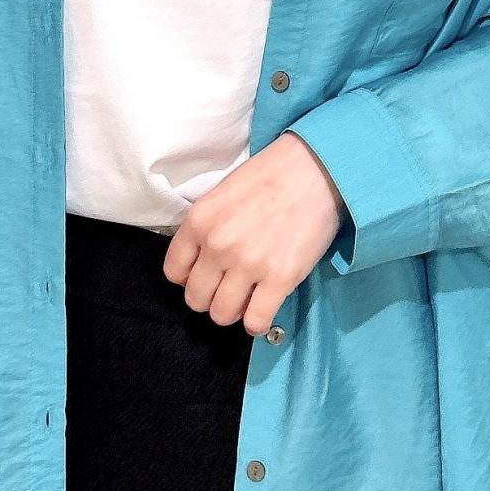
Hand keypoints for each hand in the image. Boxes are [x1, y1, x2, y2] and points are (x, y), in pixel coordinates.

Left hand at [161, 133, 346, 335]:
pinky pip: (256, 322)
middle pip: (196, 298)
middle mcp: (218, 246)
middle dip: (210, 297)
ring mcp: (248, 264)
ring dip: (233, 311)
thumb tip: (201, 262)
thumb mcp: (221, 193)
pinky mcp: (280, 278)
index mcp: (199, 221)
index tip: (206, 275)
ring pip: (222, 315)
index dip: (189, 278)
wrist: (315, 168)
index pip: (174, 272)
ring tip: (247, 297)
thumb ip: (206, 228)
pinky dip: (257, 322)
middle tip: (229, 287)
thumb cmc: (269, 176)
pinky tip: (264, 306)